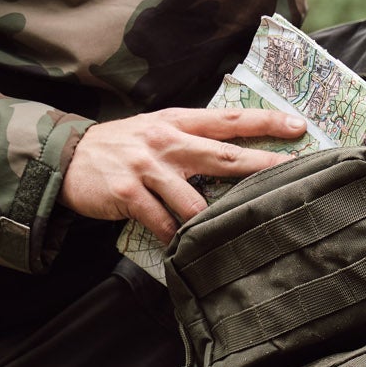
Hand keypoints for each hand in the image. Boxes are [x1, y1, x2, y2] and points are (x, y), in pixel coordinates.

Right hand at [60, 107, 302, 241]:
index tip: (299, 127)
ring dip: (214, 220)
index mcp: (177, 121)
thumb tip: (235, 151)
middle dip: (261, 164)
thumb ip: (191, 138)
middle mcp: (165, 140)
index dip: (265, 122)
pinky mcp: (128, 193)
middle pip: (222, 154)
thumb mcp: (156, 129)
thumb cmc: (120, 147)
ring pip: (193, 200)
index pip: (229, 119)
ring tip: (235, 232)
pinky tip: (185, 247)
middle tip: (294, 172)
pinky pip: (161, 223)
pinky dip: (175, 238)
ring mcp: (146, 167)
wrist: (67, 157)